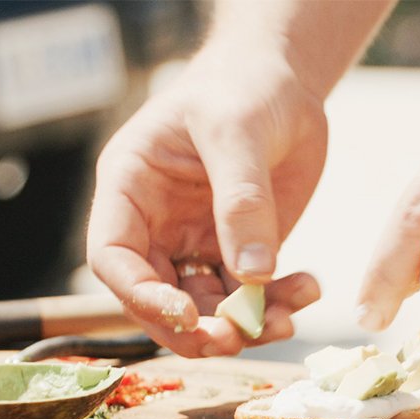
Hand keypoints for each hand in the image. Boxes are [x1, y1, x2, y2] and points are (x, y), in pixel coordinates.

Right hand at [87, 49, 326, 356]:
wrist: (283, 78)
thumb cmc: (243, 87)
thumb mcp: (238, 131)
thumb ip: (242, 200)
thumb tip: (252, 272)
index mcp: (130, 188)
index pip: (113, 258)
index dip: (141, 295)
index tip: (188, 315)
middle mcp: (154, 223)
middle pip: (156, 296)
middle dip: (195, 327)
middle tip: (237, 339)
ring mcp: (194, 240)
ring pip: (205, 305)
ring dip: (242, 323)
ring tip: (288, 318)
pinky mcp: (237, 249)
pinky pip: (247, 294)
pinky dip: (274, 303)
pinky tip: (307, 289)